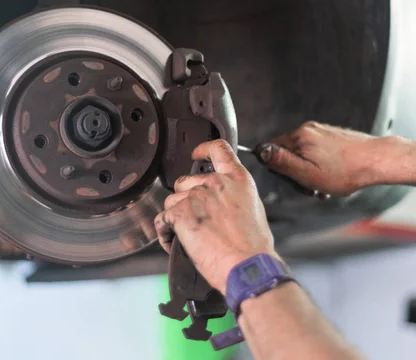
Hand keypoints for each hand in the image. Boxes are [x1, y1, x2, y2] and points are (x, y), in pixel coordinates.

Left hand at [154, 139, 276, 293]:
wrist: (247, 266)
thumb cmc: (254, 248)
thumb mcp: (254, 210)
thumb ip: (236, 198)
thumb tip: (226, 205)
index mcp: (238, 179)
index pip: (218, 149)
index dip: (203, 149)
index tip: (196, 154)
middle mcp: (216, 183)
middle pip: (186, 181)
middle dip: (185, 199)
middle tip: (195, 221)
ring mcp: (196, 196)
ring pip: (171, 201)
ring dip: (175, 218)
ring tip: (187, 238)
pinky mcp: (181, 213)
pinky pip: (162, 220)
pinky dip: (165, 234)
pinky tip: (175, 244)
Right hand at [261, 122, 397, 195]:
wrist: (378, 160)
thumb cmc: (346, 171)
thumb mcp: (307, 174)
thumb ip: (282, 162)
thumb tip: (260, 151)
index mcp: (300, 135)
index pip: (272, 149)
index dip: (279, 168)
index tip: (293, 178)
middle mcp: (309, 128)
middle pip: (288, 151)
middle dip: (296, 170)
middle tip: (311, 185)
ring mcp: (322, 130)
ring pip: (304, 152)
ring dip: (310, 170)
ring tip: (325, 183)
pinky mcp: (333, 135)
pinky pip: (317, 150)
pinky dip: (321, 164)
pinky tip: (333, 174)